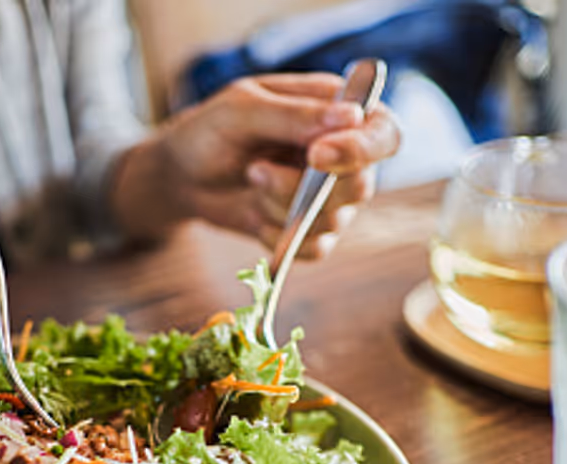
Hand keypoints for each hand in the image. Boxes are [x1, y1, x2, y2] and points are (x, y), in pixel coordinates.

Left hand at [121, 73, 399, 257]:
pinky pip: (316, 249)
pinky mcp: (312, 230)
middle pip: (361, 186)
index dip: (361, 150)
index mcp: (340, 112)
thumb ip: (294, 115)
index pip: (384, 135)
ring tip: (250, 179)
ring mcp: (331, 197)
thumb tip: (351, 116)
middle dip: (302, 187)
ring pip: (333, 220)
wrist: (182, 175)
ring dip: (282, 207)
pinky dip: (280, 238)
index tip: (316, 155)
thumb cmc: (212, 131)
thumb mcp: (242, 111)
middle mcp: (346, 156)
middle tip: (256, 170)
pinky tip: (255, 214)